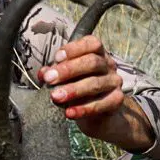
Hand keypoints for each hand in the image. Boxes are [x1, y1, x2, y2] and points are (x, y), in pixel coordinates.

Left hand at [38, 36, 154, 150]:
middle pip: (92, 62)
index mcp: (97, 53)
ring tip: (55, 97)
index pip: (91, 44)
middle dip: (68, 70)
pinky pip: (101, 104)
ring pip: (95, 83)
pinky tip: (69, 113)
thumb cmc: (79, 89)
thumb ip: (55, 73)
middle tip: (50, 79)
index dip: (74, 48)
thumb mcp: (65, 78)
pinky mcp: (117, 100)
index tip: (57, 57)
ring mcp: (114, 82)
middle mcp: (108, 65)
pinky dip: (83, 109)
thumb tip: (43, 73)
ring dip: (73, 90)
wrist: (97, 115)